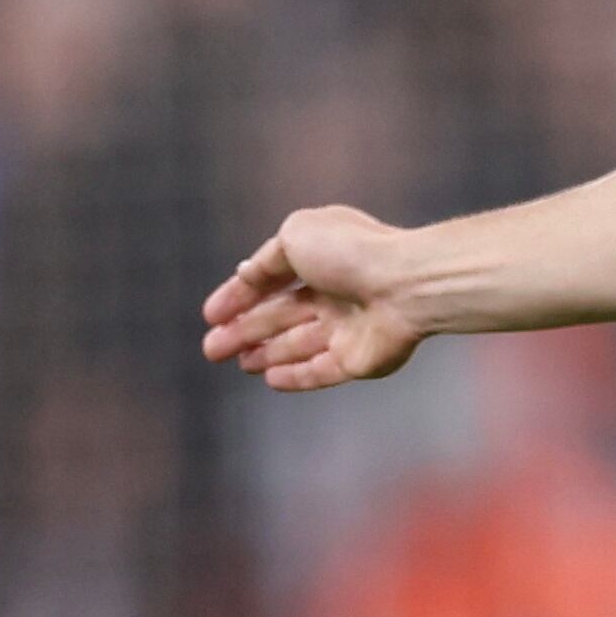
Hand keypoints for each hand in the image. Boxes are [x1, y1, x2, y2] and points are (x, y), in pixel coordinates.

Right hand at [199, 206, 427, 389]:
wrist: (405, 286)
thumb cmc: (350, 254)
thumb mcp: (296, 237)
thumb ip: (267, 260)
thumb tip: (245, 275)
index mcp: (322, 260)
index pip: (271, 280)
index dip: (238, 297)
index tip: (210, 316)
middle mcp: (336, 294)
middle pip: (280, 317)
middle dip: (244, 332)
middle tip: (211, 348)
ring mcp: (349, 329)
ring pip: (298, 345)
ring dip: (266, 354)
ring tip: (238, 362)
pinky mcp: (360, 360)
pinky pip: (322, 371)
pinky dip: (296, 376)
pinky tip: (270, 380)